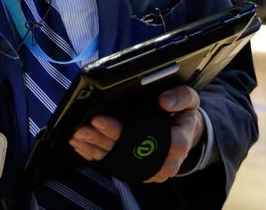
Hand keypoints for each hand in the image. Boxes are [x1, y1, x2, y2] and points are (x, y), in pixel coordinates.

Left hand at [69, 85, 204, 182]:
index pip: (148, 140)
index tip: (99, 119)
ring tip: (76, 136)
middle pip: (128, 152)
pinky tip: (81, 146)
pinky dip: (95, 155)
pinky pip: (114, 164)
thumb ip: (181, 97)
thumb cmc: (183, 114)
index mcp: (178, 143)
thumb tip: (165, 102)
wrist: (183, 131)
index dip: (122, 131)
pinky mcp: (136, 169)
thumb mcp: (189, 100)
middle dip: (102, 140)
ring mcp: (148, 168)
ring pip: (118, 160)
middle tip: (81, 129)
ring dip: (95, 148)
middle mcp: (163, 161)